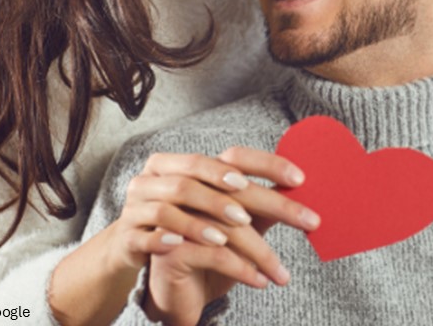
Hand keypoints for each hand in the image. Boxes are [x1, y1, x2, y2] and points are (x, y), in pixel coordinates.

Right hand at [50, 147, 317, 325]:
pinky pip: (159, 241)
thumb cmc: (199, 242)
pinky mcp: (132, 240)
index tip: (300, 179)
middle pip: (207, 183)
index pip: (230, 156)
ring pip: (178, 213)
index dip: (265, 164)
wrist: (153, 276)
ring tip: (252, 244)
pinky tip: (219, 256)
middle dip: (258, 200)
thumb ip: (257, 203)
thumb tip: (300, 191)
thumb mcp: (231, 221)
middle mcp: (158, 180)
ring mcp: (140, 208)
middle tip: (299, 218)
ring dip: (216, 228)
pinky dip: (190, 247)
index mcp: (183, 165)